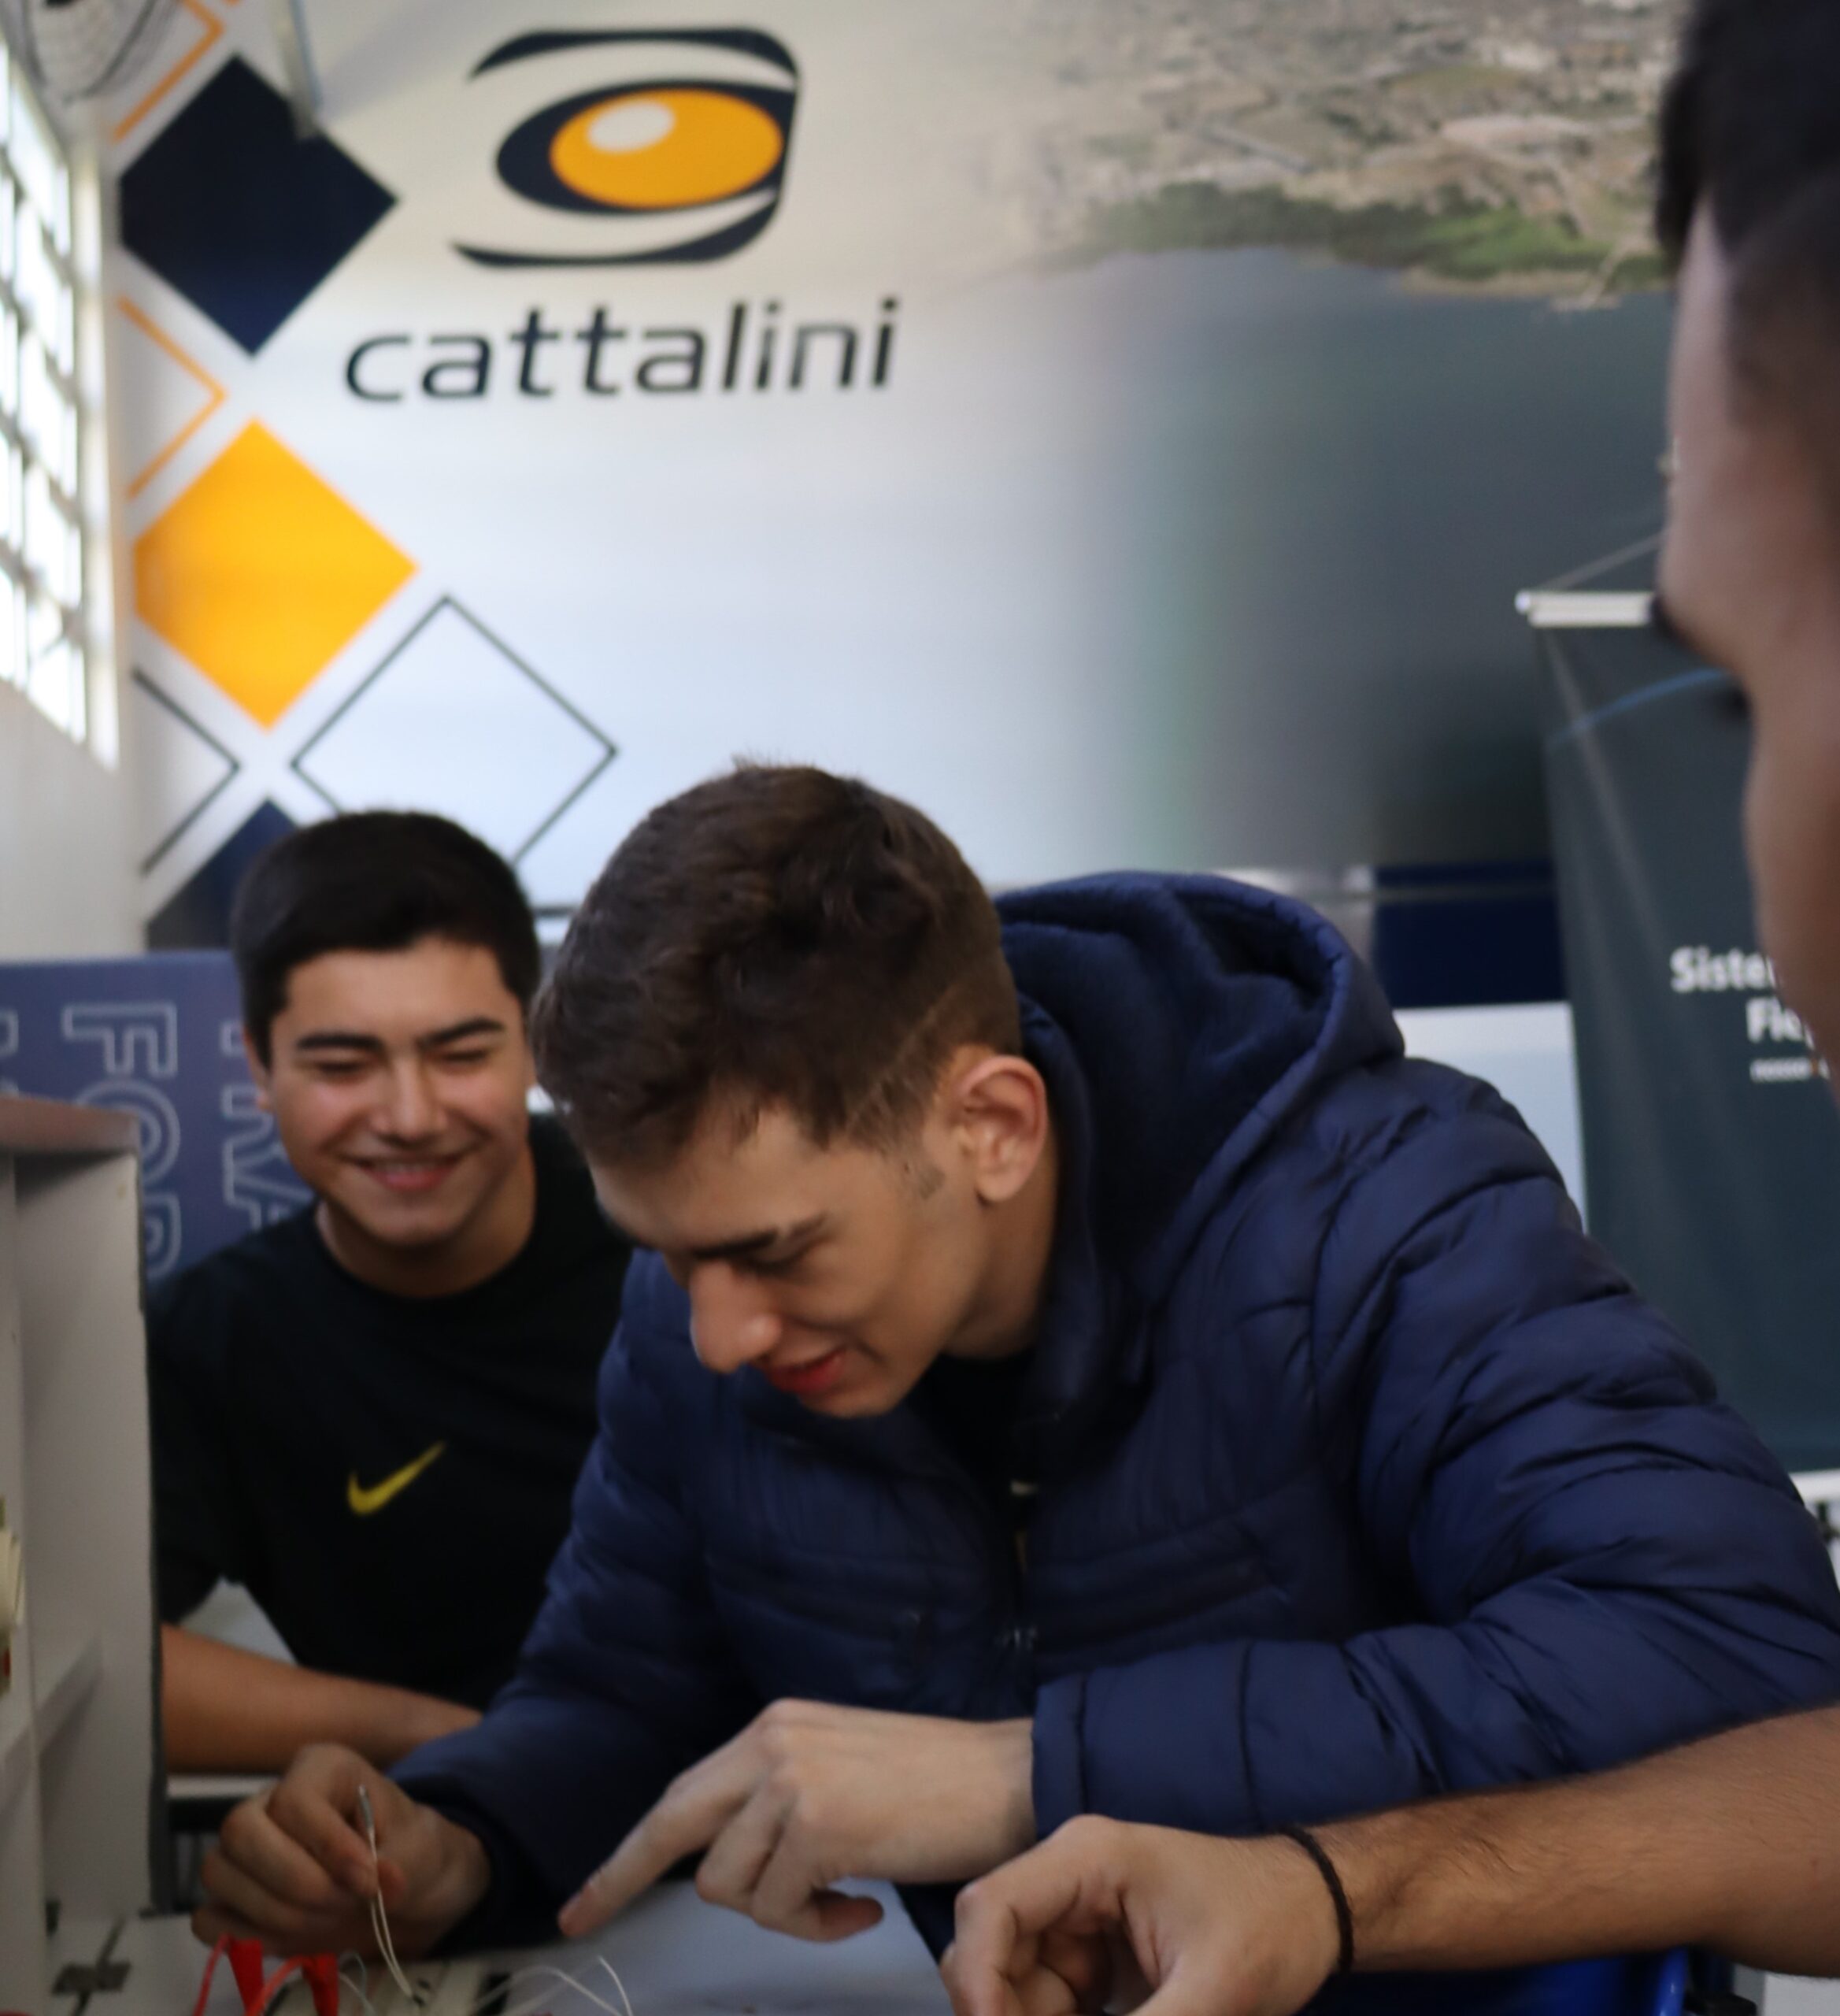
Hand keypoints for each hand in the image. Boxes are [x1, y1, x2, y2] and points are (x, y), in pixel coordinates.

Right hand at [194, 1742, 491, 1957]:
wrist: (401, 1887)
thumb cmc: (408, 1852)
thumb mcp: (417, 1850)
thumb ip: (394, 1864)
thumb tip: (372, 1883)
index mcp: (320, 1768)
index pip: (292, 1800)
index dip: (327, 1847)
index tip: (367, 1882)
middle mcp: (271, 1799)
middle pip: (240, 1830)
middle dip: (294, 1880)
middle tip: (343, 1904)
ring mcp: (245, 1848)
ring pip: (218, 1871)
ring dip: (274, 1911)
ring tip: (328, 1920)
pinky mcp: (233, 1895)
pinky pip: (209, 1917)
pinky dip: (246, 1934)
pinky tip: (294, 1935)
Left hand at [560, 1701, 1035, 1942]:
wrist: (1011, 1778)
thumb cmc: (939, 1786)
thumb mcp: (839, 1770)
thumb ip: (778, 1800)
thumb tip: (725, 1862)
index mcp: (775, 1727)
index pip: (681, 1795)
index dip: (627, 1853)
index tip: (582, 1902)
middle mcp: (771, 1743)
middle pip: (672, 1828)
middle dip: (622, 1879)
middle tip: (585, 1919)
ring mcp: (791, 1782)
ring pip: (728, 1888)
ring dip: (779, 1913)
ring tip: (840, 1899)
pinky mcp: (818, 1826)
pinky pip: (781, 1912)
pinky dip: (819, 1927)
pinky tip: (864, 1905)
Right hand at [942, 1818, 1340, 2015]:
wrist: (1316, 1909)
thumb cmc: (1271, 1929)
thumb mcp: (1212, 1995)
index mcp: (1086, 1860)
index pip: (990, 1909)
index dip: (976, 1982)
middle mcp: (1069, 1880)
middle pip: (993, 1954)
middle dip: (1005, 2012)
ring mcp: (1078, 1917)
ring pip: (1017, 1986)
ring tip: (1123, 2015)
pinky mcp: (1093, 1953)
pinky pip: (1050, 2001)